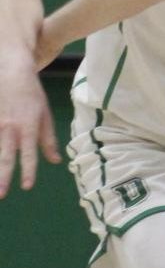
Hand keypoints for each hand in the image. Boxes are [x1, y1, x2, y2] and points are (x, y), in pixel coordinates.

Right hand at [0, 62, 59, 197]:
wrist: (12, 72)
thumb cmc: (32, 95)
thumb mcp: (45, 115)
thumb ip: (48, 139)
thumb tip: (55, 161)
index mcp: (28, 127)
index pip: (29, 153)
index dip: (28, 170)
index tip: (27, 186)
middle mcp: (9, 128)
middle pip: (5, 156)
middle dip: (3, 177)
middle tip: (1, 195)